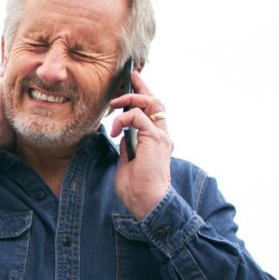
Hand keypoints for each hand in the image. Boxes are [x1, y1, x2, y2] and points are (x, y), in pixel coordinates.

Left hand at [109, 71, 172, 219]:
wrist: (147, 202)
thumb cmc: (137, 189)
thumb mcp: (128, 163)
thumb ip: (128, 147)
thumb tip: (122, 136)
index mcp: (157, 141)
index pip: (153, 113)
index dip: (144, 96)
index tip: (134, 84)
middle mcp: (162, 136)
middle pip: (156, 102)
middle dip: (142, 87)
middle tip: (131, 76)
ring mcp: (161, 137)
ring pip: (150, 104)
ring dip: (131, 100)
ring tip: (115, 104)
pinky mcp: (155, 139)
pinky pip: (138, 117)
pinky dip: (124, 119)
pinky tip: (115, 130)